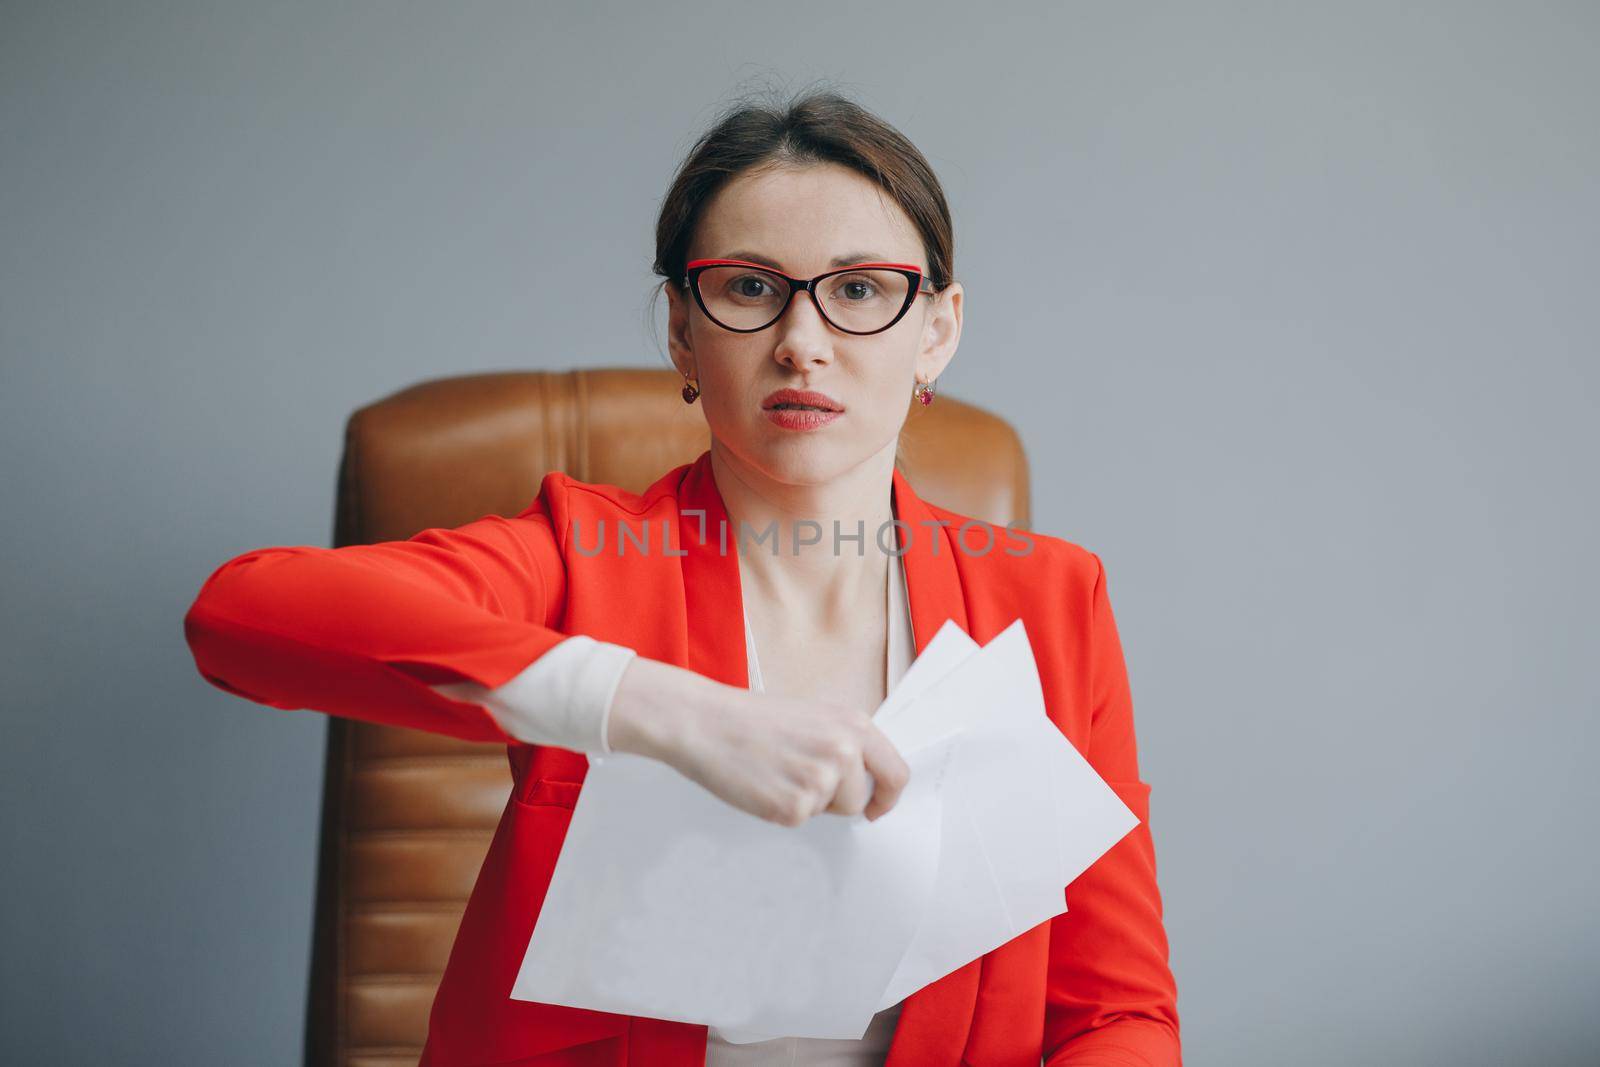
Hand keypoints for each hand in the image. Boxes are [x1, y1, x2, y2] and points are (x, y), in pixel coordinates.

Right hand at [607, 657, 910, 826]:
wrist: (705, 723)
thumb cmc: (754, 720)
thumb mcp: (813, 717)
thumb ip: (844, 744)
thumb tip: (867, 782)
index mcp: (853, 724)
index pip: (896, 773)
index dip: (888, 796)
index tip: (877, 805)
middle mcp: (843, 751)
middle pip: (862, 799)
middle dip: (839, 799)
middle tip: (802, 778)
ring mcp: (819, 781)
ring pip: (831, 811)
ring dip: (809, 801)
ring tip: (778, 772)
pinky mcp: (793, 807)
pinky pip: (800, 820)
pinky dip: (782, 809)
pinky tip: (763, 783)